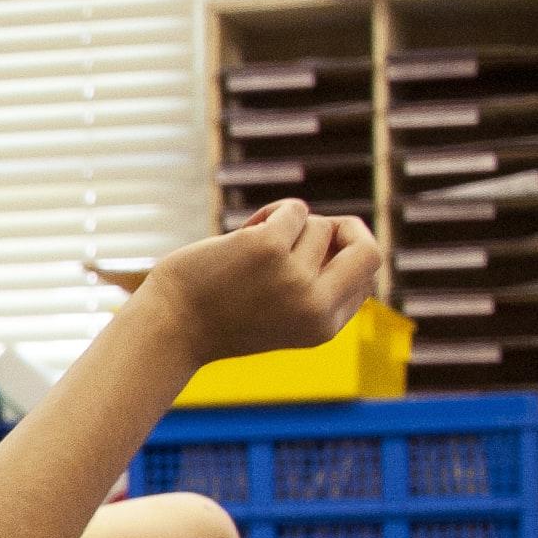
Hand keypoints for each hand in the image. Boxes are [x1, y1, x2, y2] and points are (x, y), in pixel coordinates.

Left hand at [93, 203, 384, 367]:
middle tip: (307, 232)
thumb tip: (346, 230)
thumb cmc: (222, 316)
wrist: (168, 328)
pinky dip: (272, 213)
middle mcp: (316, 307)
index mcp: (325, 327)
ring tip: (251, 250)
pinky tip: (244, 233)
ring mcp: (294, 277)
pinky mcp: (267, 248)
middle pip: (369, 251)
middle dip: (346, 232)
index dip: (341, 258)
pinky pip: (294, 209)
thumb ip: (319, 285)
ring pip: (319, 226)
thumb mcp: (283, 313)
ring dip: (287, 228)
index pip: (366, 277)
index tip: (310, 257)